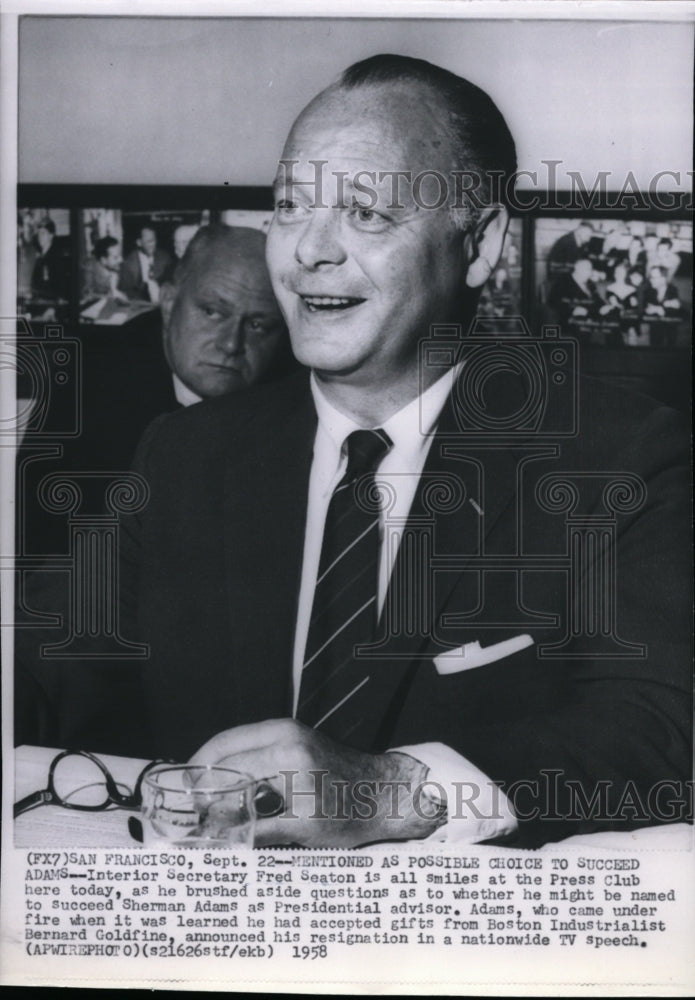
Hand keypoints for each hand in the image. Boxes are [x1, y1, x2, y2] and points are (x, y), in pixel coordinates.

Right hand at [189, 719, 442, 846]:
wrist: (386, 793)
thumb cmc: (351, 814)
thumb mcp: (304, 829)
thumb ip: (257, 828)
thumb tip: (217, 837)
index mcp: (287, 758)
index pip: (228, 769)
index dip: (203, 791)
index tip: (187, 811)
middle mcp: (285, 735)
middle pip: (225, 748)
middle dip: (201, 774)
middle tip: (185, 800)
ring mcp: (289, 729)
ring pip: (235, 740)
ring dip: (214, 763)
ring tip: (199, 792)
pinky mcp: (293, 731)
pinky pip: (251, 739)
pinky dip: (233, 756)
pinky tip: (224, 777)